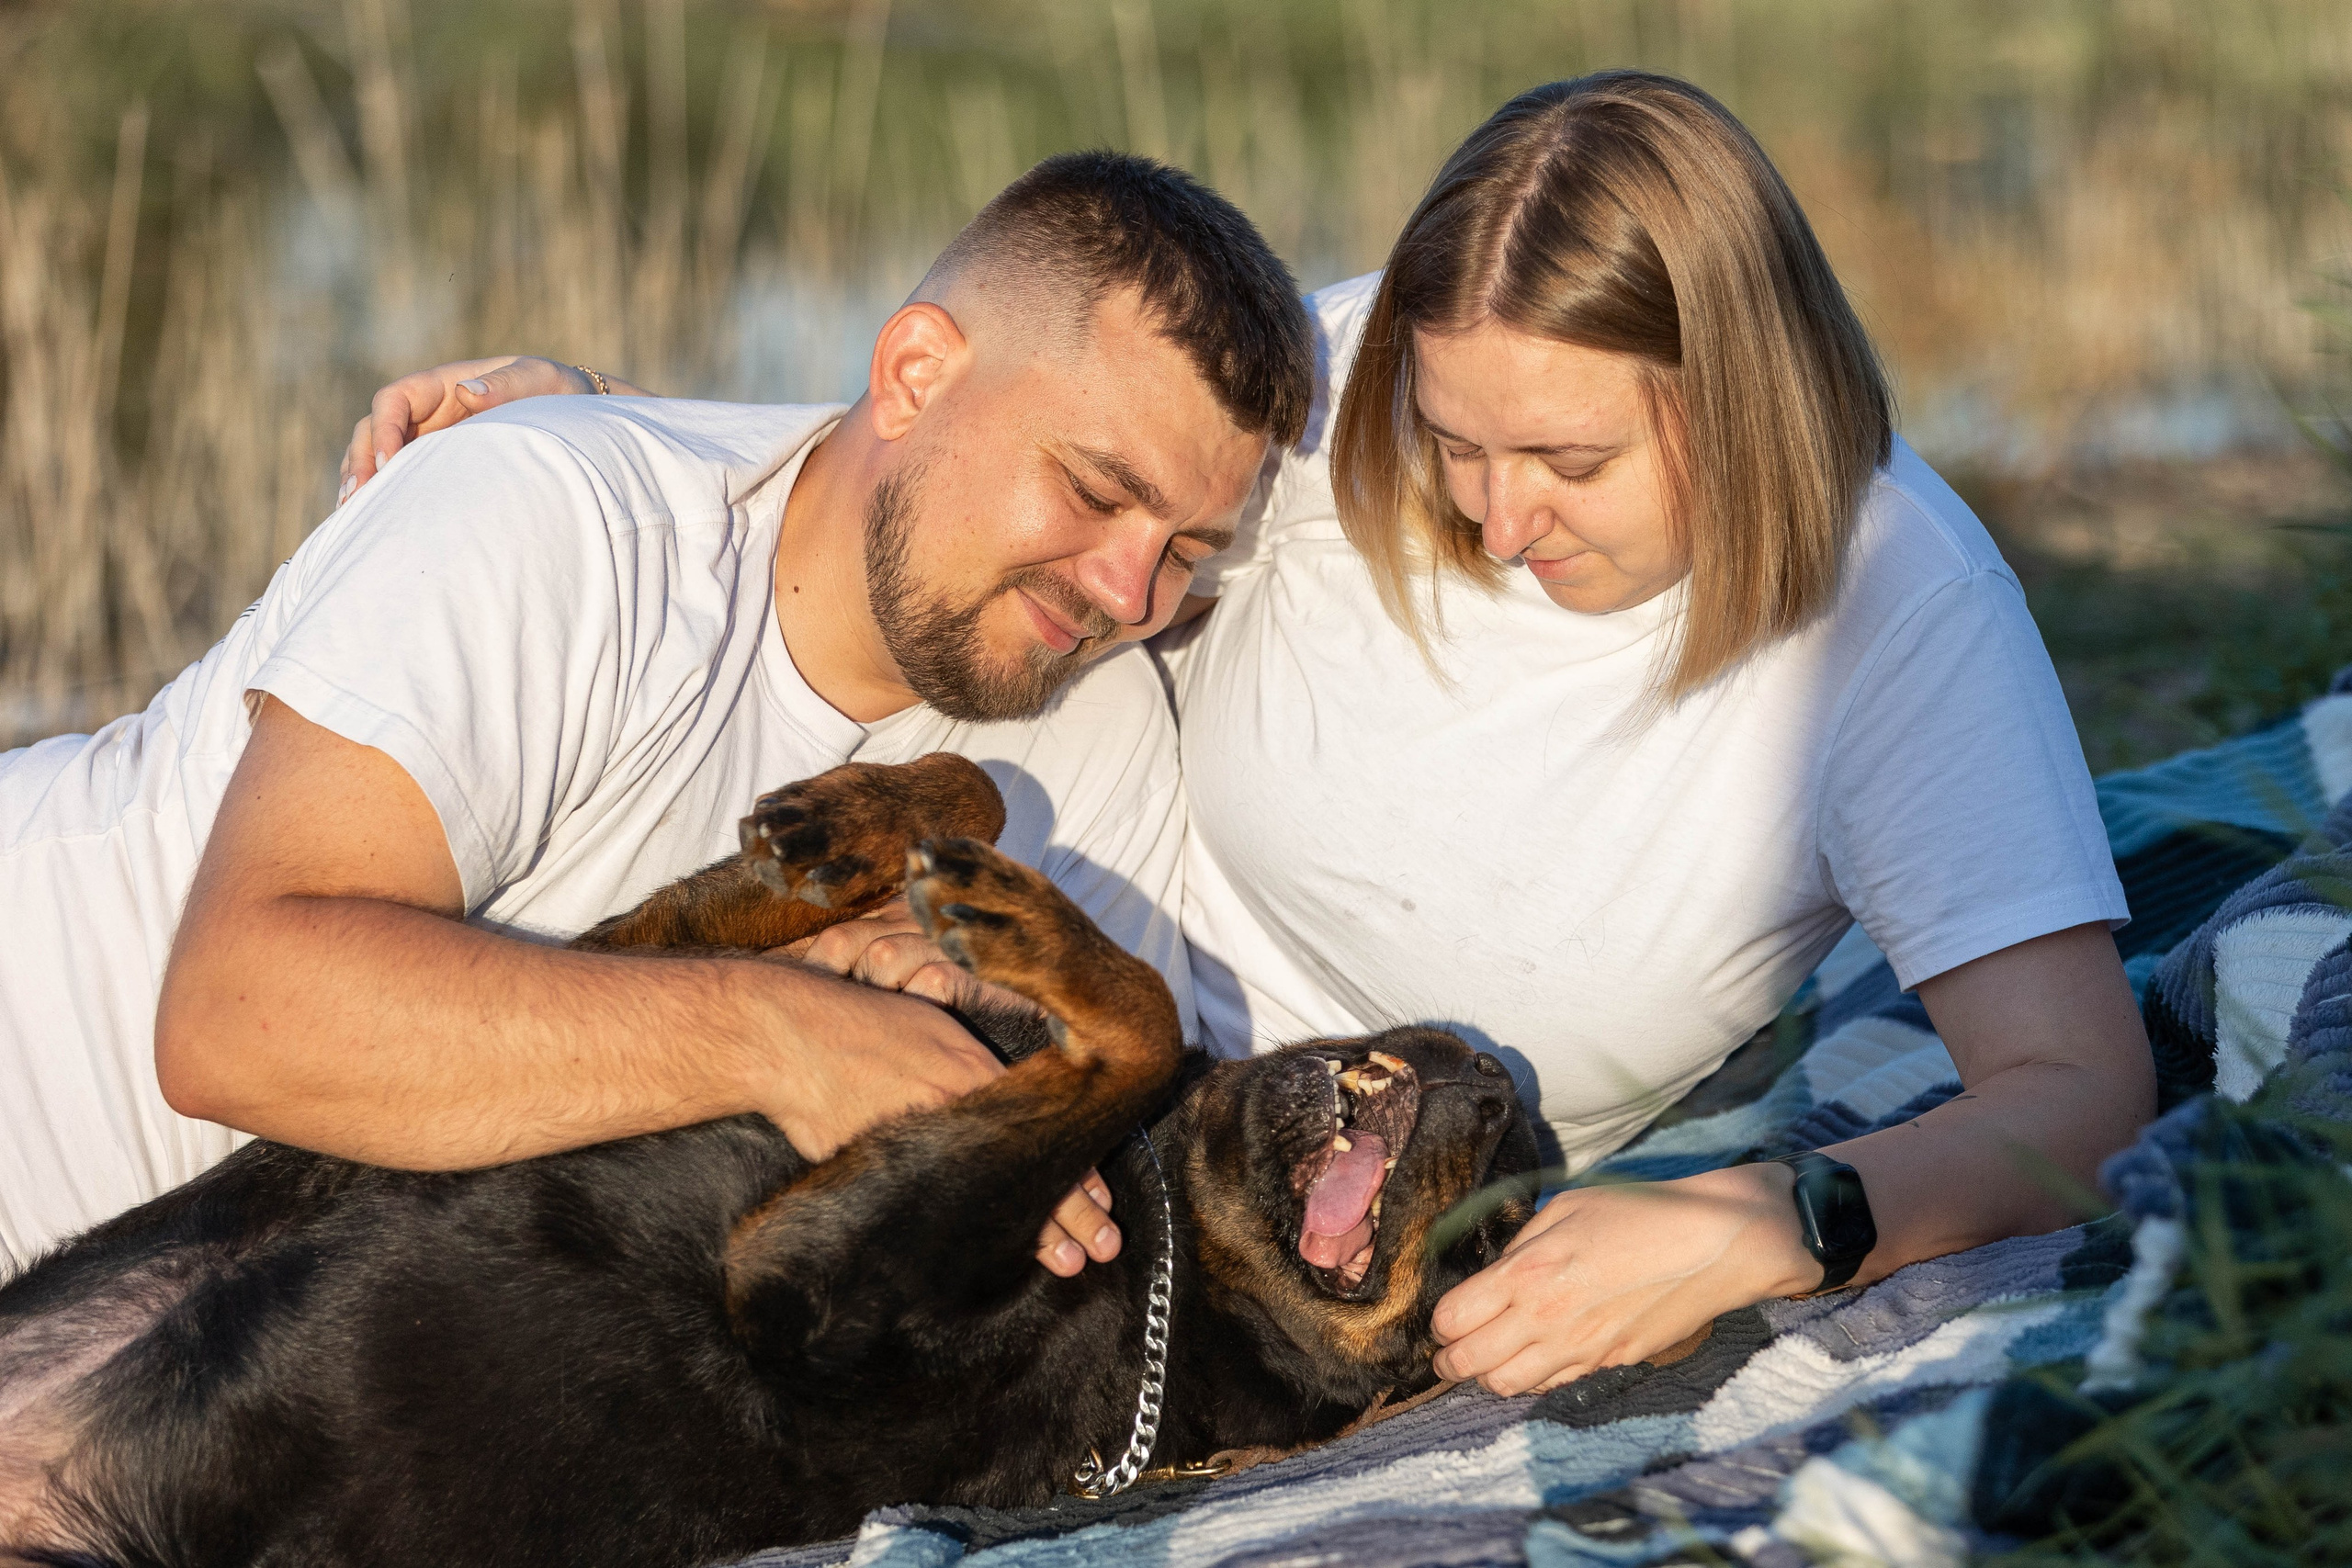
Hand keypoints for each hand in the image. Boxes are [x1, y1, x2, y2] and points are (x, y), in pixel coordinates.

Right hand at [337, 355, 628, 503]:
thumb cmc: (557, 393)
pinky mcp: (435, 467)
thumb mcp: (539, 380)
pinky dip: (383, 498)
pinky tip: (373, 525)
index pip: (395, 399)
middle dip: (361, 461)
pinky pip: (398, 479)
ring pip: (377, 456)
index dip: (385, 429)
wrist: (575, 417)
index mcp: (443, 385)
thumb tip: (466, 391)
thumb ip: (508, 385)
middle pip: (373, 430)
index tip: (392, 463)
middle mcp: (427, 412)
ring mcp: (428, 440)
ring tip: (352, 515)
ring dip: (362, 482)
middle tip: (357, 498)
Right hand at [773, 911, 1121, 1277]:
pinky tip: (986, 1256)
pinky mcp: (877, 1173)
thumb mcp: (934, 1029)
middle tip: (1101, 1249)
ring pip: (984, 1202)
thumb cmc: (862, 1023)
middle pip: (1022, 1177)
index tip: (1104, 1205)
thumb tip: (1004, 1100)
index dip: (1076, 1175)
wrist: (789, 1036)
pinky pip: (930, 1211)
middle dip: (1067, 1218)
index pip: (1040, 1135)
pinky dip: (960, 1234)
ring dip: (1028, 1234)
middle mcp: (952, 1118)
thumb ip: (973, 1070)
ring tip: (1066, 1261)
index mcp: (970, 1077)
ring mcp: (915, 1150)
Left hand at [1429, 1164, 1818, 1395]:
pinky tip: (1534, 1355)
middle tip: (1447, 1351)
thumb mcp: (1565, 1210)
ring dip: (1488, 1375)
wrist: (1713, 1245)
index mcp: (1528, 1275)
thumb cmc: (1640, 1214)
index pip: (1454, 1319)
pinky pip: (1552, 1383)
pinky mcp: (1608, 1362)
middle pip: (1471, 1365)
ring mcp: (1579, 1348)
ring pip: (1507, 1386)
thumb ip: (1521, 1246)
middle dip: (1450, 1360)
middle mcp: (1546, 1320)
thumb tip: (1494, 1274)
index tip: (1443, 1318)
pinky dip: (1531, 1377)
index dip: (1440, 1322)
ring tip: (1487, 1357)